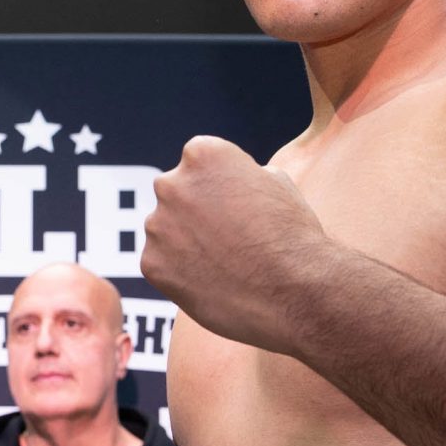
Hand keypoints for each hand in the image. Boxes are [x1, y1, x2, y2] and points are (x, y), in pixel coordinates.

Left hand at [142, 136, 329, 350]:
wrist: (293, 292)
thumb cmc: (291, 235)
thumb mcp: (276, 183)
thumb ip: (242, 175)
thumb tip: (230, 180)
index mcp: (202, 153)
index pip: (199, 162)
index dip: (220, 186)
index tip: (237, 206)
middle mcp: (171, 184)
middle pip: (176, 193)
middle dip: (195, 211)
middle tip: (227, 237)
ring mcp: (157, 225)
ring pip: (165, 230)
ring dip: (185, 242)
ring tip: (223, 263)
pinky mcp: (151, 264)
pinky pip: (161, 264)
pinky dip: (180, 272)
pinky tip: (212, 282)